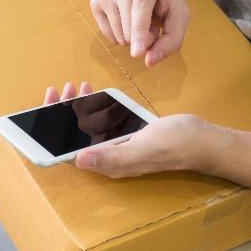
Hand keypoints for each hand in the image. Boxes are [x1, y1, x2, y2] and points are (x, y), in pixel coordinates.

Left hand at [43, 82, 218, 177]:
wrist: (201, 140)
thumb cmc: (175, 144)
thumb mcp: (142, 148)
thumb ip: (112, 155)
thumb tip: (79, 159)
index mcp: (107, 164)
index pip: (68, 152)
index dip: (52, 132)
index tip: (49, 106)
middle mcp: (107, 158)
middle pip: (73, 138)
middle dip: (61, 114)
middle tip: (61, 89)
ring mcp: (116, 147)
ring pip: (85, 128)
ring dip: (76, 107)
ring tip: (75, 86)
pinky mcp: (124, 136)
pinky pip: (100, 122)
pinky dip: (93, 106)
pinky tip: (92, 92)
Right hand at [90, 0, 188, 66]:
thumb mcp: (179, 14)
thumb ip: (172, 40)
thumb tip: (149, 62)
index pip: (141, 8)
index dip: (140, 32)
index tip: (137, 53)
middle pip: (130, 30)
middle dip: (146, 38)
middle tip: (153, 20)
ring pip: (119, 37)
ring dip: (133, 37)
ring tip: (140, 18)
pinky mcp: (95, 2)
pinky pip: (109, 36)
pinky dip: (121, 35)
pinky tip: (126, 18)